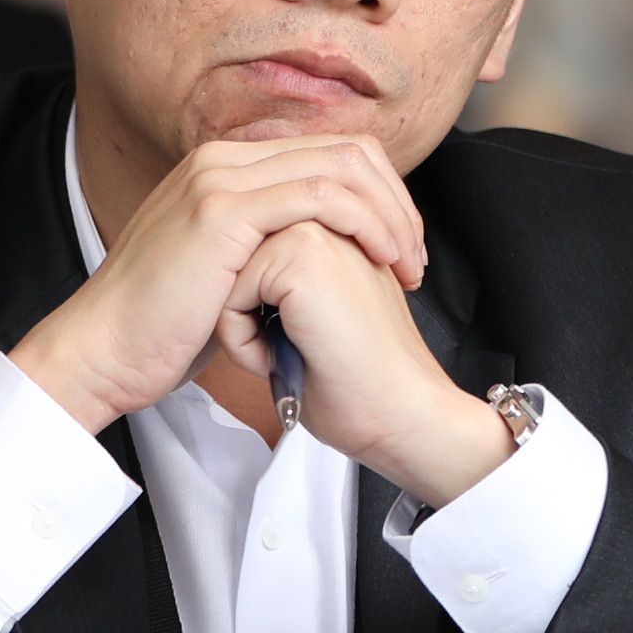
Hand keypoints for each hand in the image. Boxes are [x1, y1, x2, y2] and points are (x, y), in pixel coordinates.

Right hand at [9, 136, 509, 505]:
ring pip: (341, 169)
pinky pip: (319, 197)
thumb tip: (328, 247)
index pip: (333, 155)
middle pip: (347, 152)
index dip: (383, 197)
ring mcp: (219, 179)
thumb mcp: (232, 272)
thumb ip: (272, 244)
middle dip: (398, 204)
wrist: (106, 351)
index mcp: (228, 167)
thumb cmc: (168, 327)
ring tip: (406, 266)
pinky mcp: (221, 211)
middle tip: (416, 260)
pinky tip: (379, 259)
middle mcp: (223, 160)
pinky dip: (363, 224)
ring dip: (390, 217)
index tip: (403, 250)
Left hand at [226, 219, 517, 509]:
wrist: (403, 410)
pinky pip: (229, 299)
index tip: (315, 339)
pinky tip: (289, 355)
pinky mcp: (298, 259)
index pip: (255, 258)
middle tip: (307, 347)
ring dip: (248, 328)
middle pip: (238, 266)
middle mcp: (330, 222)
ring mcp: (315, 234)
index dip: (267, 312)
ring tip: (298, 350)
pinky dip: (245, 343)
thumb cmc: (369, 379)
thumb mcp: (330, 311)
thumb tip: (235, 277)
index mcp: (341, 230)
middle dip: (254, 315)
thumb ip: (296, 279)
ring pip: (230, 279)